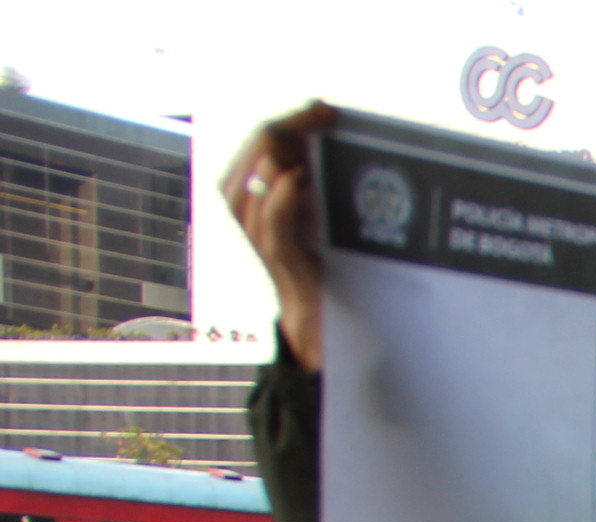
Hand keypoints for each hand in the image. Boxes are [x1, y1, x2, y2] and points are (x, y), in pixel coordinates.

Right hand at [218, 101, 337, 372]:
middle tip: (329, 113)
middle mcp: (242, 203)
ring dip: (293, 146)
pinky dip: (286, 191)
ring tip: (322, 134)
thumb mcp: (313, 210)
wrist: (319, 316)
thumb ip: (311, 178)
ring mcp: (254, 229)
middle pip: (259, 143)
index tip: (324, 108)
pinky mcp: (274, 254)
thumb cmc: (320, 258)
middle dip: (295, 123)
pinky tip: (303, 176)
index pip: (260, 136)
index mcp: (246, 187)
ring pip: (260, 169)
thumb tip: (328, 138)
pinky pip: (271, 214)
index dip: (291, 117)